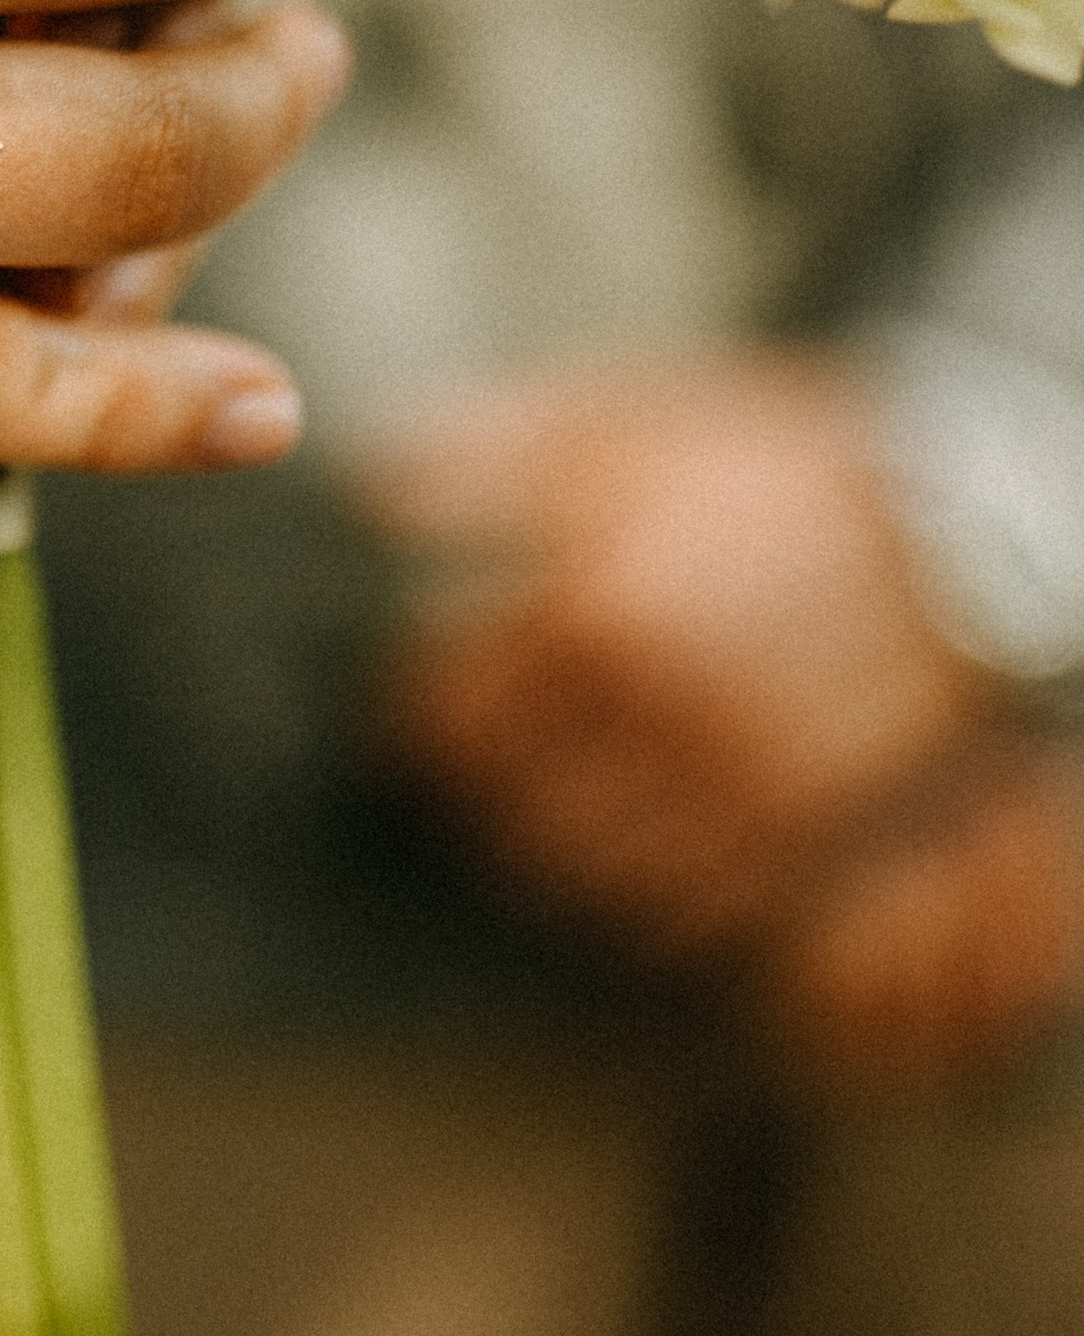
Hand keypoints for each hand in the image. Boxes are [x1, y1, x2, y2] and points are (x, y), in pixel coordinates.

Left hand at [364, 355, 1083, 1081]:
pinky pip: (690, 911)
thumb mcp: (628, 423)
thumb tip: (372, 484)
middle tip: (478, 773)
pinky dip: (647, 899)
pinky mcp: (806, 837)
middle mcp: (656, 715)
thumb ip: (490, 454)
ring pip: (590, 874)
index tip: (423, 712)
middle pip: (507, 810)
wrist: (963, 522)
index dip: (424, 720)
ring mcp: (735, 788)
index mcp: (593, 611)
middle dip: (480, 794)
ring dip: (554, 853)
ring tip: (552, 813)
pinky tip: (643, 848)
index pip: (451, 717)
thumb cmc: (777, 462)